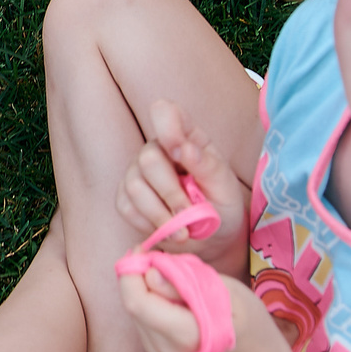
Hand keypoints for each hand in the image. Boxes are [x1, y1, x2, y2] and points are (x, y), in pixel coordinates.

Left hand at [116, 265, 253, 351]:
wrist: (249, 349)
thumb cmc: (243, 313)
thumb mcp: (223, 288)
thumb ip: (184, 282)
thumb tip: (150, 274)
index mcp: (186, 335)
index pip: (139, 303)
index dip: (133, 272)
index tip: (143, 248)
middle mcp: (167, 349)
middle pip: (133, 304)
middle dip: (135, 274)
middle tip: (150, 252)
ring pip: (133, 308)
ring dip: (140, 283)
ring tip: (164, 270)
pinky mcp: (154, 346)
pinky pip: (140, 315)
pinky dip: (146, 294)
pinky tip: (164, 287)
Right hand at [119, 99, 251, 263]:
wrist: (212, 239)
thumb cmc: (222, 206)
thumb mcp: (225, 186)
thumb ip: (207, 165)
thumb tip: (184, 148)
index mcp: (186, 137)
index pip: (165, 112)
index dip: (168, 128)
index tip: (181, 154)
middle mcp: (157, 150)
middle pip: (148, 159)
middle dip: (171, 193)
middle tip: (189, 215)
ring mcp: (137, 172)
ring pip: (134, 186)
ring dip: (160, 214)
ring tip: (182, 231)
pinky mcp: (126, 197)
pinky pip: (126, 207)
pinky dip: (148, 224)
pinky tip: (166, 229)